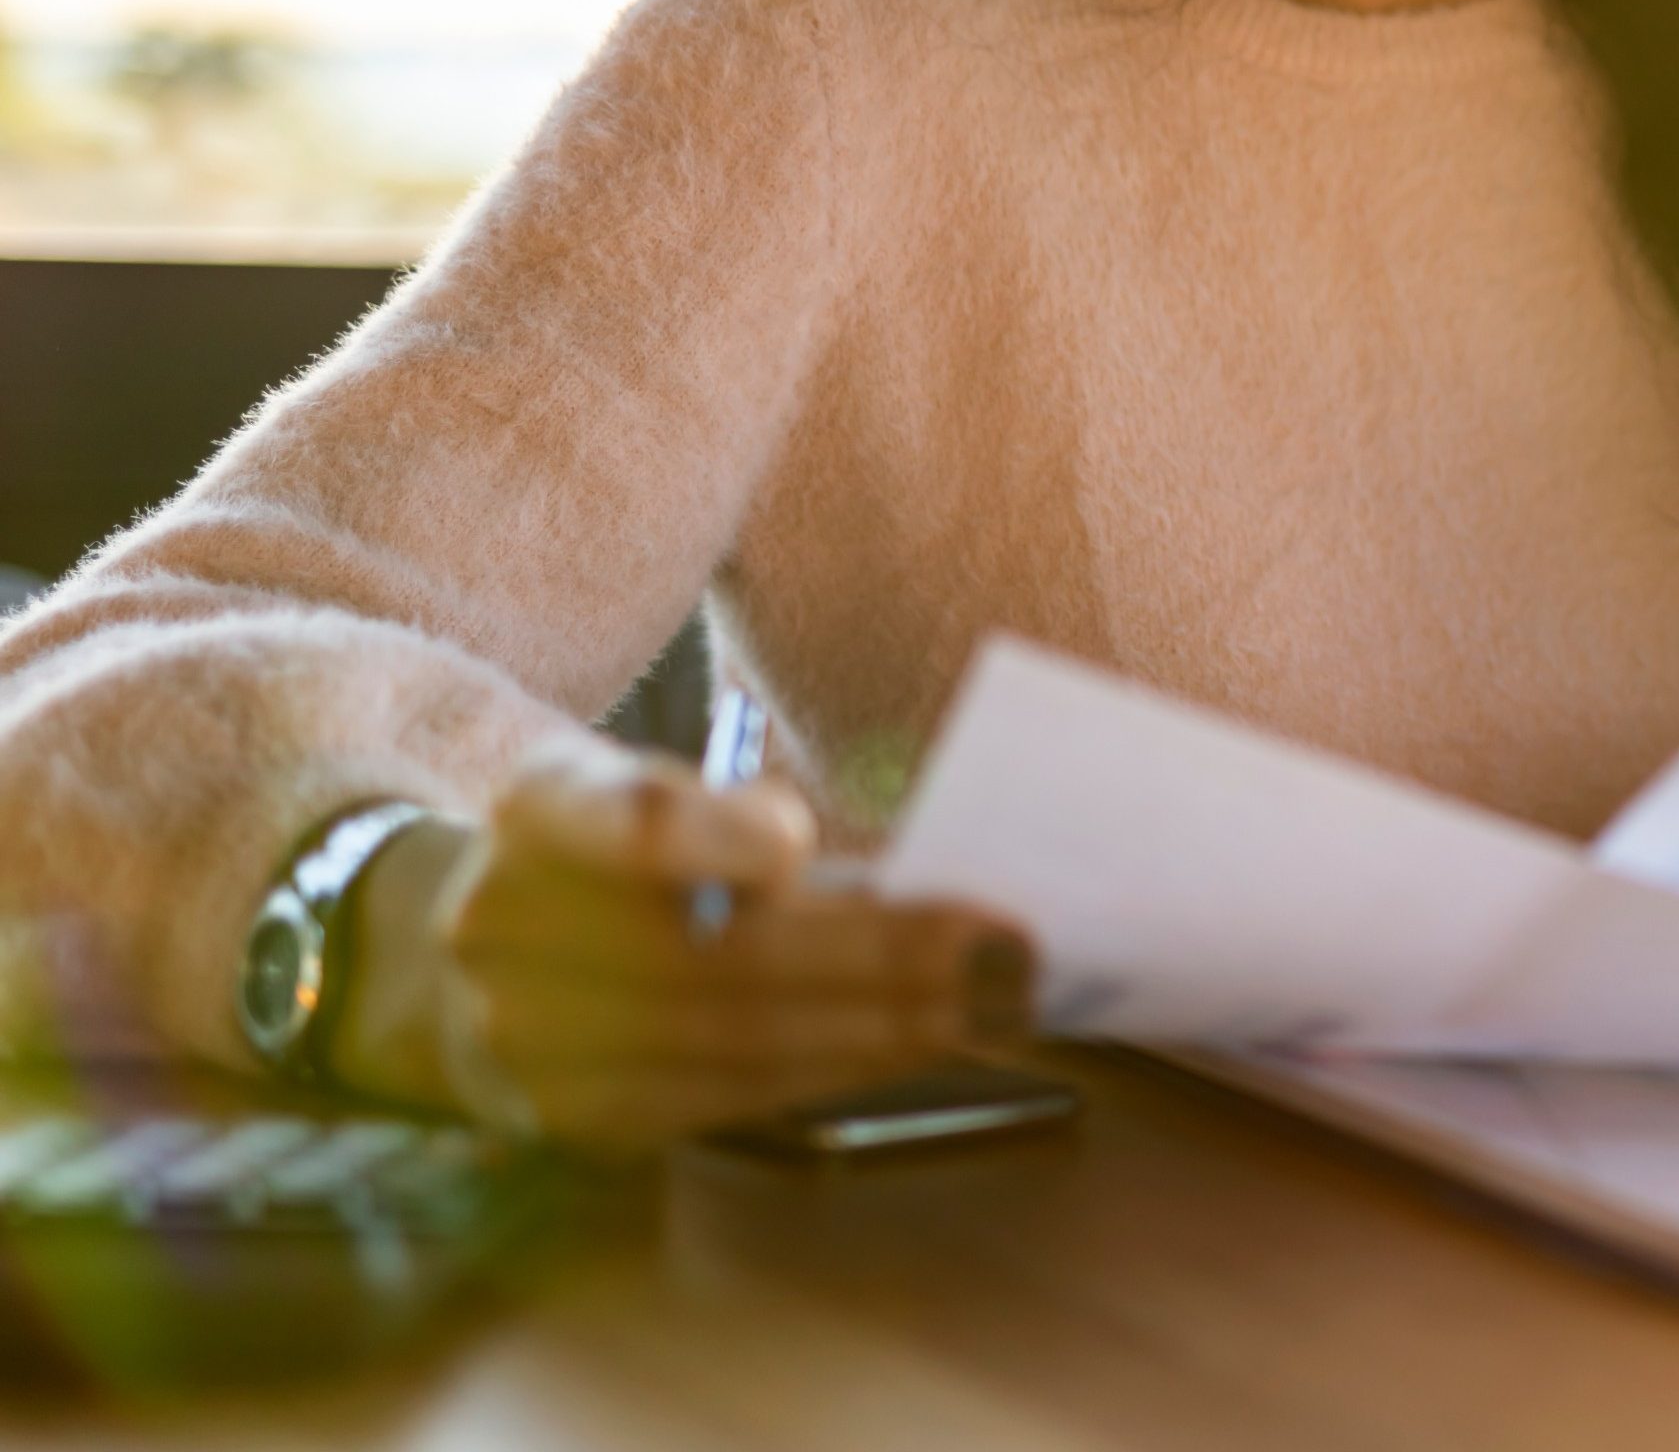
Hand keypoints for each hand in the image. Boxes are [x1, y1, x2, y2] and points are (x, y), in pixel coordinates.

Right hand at [334, 740, 1034, 1153]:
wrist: (456, 963)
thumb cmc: (603, 856)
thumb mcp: (637, 786)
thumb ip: (717, 807)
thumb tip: (826, 856)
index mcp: (539, 812)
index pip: (619, 822)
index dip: (704, 836)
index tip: (792, 843)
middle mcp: (508, 929)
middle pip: (712, 958)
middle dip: (874, 959)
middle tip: (999, 949)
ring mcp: (529, 1040)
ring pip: (733, 1042)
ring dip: (879, 1028)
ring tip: (990, 1004)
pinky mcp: (577, 1116)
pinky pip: (727, 1097)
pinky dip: (836, 1067)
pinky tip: (919, 1042)